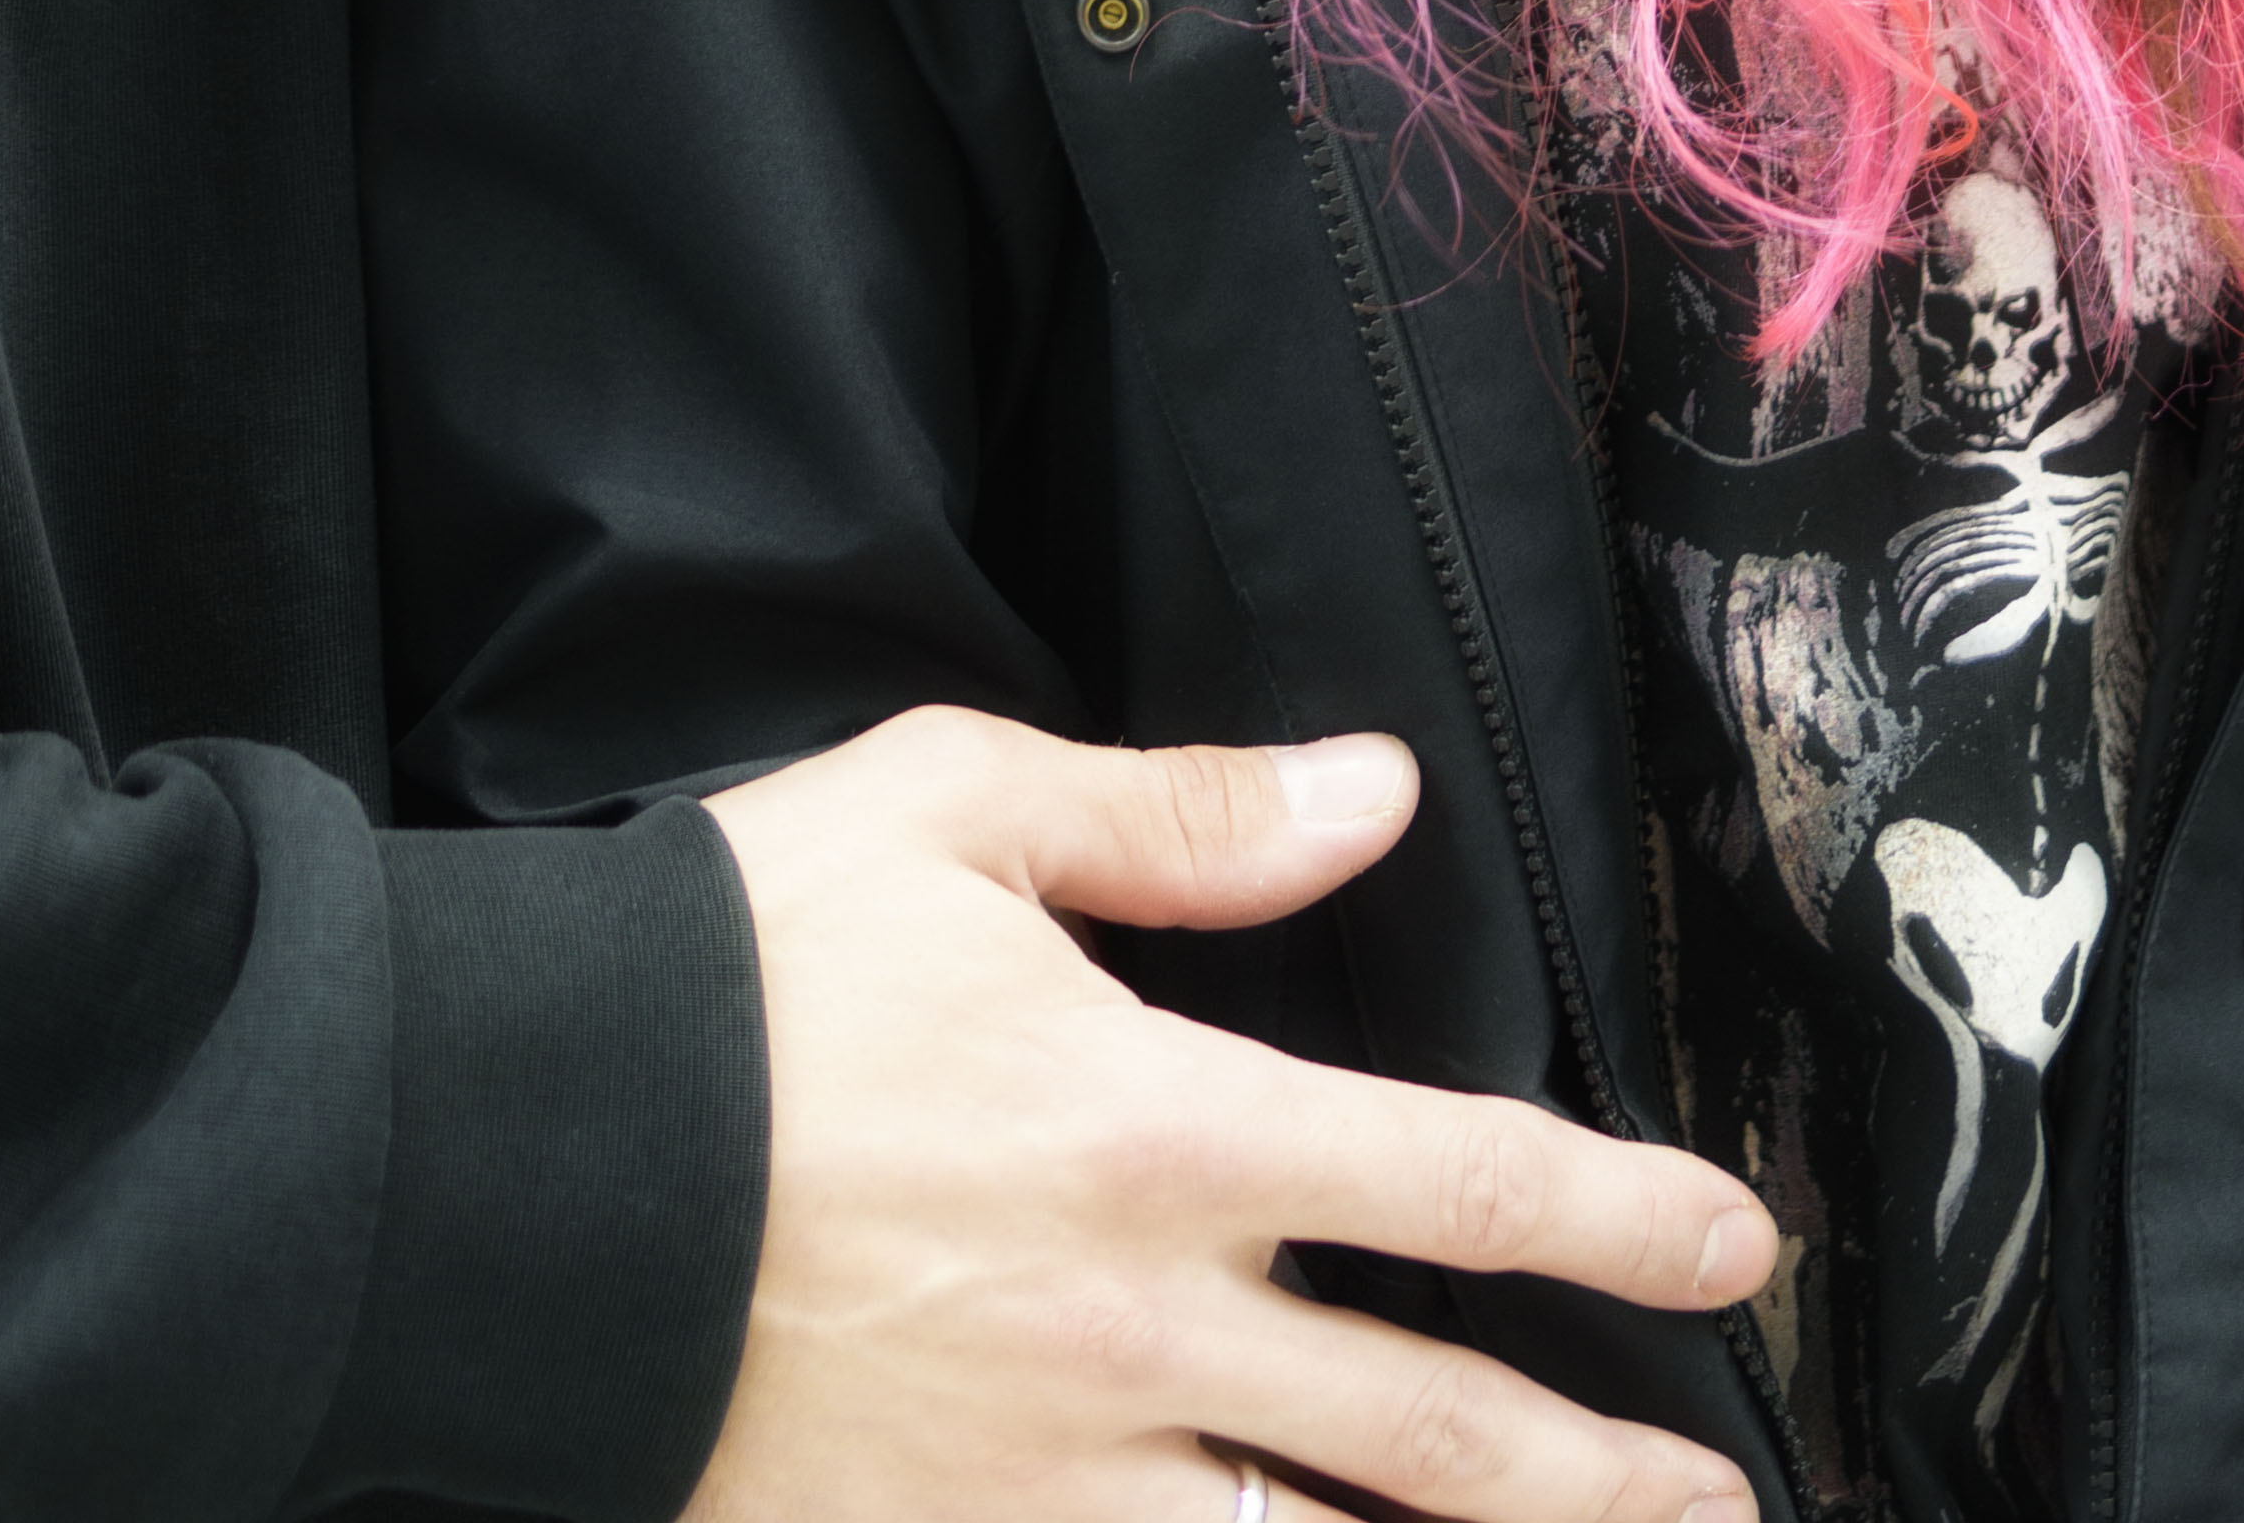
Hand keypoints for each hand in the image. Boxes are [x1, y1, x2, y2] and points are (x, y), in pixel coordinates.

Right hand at [692, 707, 1768, 1522]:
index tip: (1731, 1243)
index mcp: (1157, 1128)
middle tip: (1721, 1504)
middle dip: (1609, 1483)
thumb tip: (1375, 792)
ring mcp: (1043, 1477)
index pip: (1460, 1181)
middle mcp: (1137, 1329)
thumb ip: (1178, 819)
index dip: (1623, 1218)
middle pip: (1440, 1438)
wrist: (512, 1167)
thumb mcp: (947, 813)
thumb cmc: (734, 970)